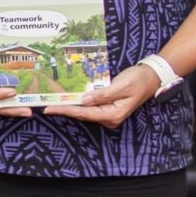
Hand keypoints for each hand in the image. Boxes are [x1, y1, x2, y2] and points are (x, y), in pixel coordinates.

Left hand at [45, 63, 161, 128]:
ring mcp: (109, 115)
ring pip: (85, 112)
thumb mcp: (121, 85)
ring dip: (70, 107)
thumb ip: (103, 94)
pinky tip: (68, 100)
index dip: (66, 111)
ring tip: (52, 103)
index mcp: (114, 114)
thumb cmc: (138, 80)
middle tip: (45, 105)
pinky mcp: (107, 109)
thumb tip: (84, 100)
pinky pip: (90, 108)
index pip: (84, 113)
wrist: (151, 78)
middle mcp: (110, 118)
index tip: (49, 109)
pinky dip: (78, 104)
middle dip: (64, 110)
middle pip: (83, 114)